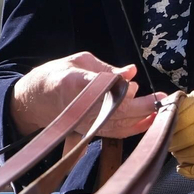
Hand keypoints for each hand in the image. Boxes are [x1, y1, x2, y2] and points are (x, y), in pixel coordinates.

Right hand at [10, 52, 164, 139]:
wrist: (33, 101)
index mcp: (71, 81)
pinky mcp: (88, 131)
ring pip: (117, 123)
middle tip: (160, 97)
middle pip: (113, 108)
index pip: (97, 85)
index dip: (117, 85)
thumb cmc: (56, 75)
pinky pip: (115, 132)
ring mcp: (84, 121)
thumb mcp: (78, 61)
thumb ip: (106, 68)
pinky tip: (149, 121)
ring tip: (160, 107)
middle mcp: (79, 105)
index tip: (132, 82)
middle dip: (139, 104)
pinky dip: (134, 128)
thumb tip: (131, 71)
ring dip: (142, 116)